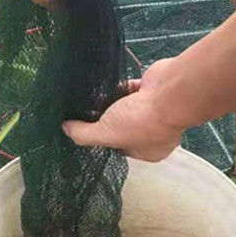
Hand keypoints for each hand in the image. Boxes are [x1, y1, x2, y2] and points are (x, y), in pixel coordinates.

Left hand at [62, 60, 188, 161]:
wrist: (170, 92)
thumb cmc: (142, 121)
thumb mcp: (107, 134)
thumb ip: (85, 135)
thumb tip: (66, 131)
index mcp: (148, 151)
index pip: (120, 148)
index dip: (104, 140)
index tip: (88, 131)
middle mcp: (153, 133)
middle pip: (123, 127)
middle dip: (108, 119)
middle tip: (87, 113)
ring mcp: (154, 111)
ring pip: (127, 108)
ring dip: (113, 103)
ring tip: (92, 98)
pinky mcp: (152, 90)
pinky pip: (132, 90)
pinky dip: (120, 87)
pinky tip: (106, 85)